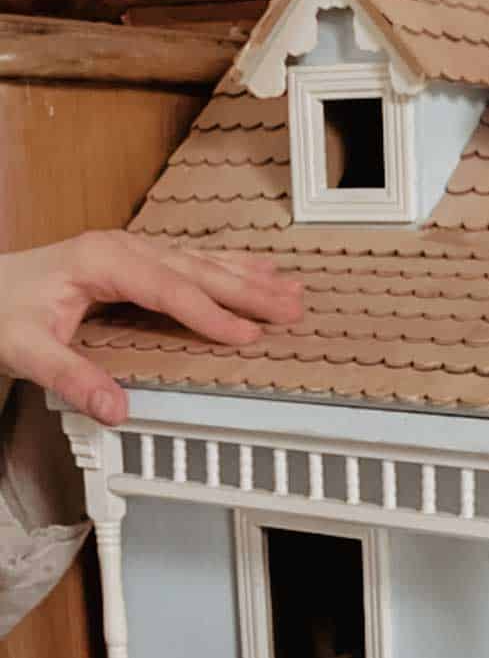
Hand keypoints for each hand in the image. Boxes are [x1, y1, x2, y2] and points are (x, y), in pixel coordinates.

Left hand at [0, 231, 303, 427]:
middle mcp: (121, 249)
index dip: (209, 313)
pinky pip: (190, 263)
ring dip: (247, 276)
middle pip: (196, 269)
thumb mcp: (26, 349)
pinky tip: (252, 271)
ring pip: (200, 261)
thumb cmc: (0, 310)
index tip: (245, 334)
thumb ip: (71, 378)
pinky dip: (227, 270)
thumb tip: (114, 408)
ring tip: (290, 289)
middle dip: (248, 289)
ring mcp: (129, 252)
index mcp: (100, 261)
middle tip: (291, 308)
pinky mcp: (133, 262)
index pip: (168, 289)